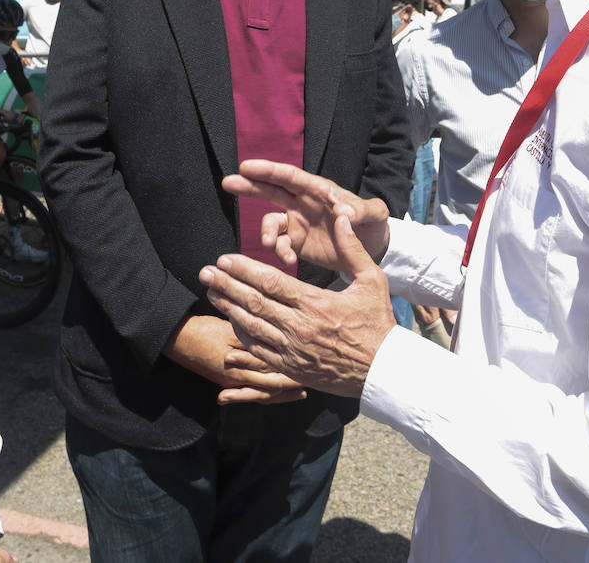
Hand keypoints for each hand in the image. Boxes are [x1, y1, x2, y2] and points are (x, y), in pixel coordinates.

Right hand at [161, 313, 306, 403]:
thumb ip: (251, 340)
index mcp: (241, 365)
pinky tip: (276, 395)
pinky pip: (251, 392)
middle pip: (272, 385)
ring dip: (282, 393)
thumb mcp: (229, 332)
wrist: (175, 339)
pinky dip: (266, 395)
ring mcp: (232, 383)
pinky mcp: (226, 382)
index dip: (294, 369)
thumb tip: (275, 344)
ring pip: (263, 393)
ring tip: (301, 392)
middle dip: (292, 383)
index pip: (274, 370)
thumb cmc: (202, 331)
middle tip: (314, 382)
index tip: (312, 365)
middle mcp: (239, 379)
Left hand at [200, 214, 395, 397]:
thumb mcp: (373, 281)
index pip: (271, 282)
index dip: (244, 270)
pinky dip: (242, 334)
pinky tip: (231, 319)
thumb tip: (342, 217)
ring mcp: (292, 350)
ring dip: (228, 307)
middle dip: (226, 285)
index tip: (225, 259)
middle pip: (253, 302)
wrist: (382, 371)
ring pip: (251, 326)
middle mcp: (299, 327)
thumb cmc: (378, 323)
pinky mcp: (291, 367)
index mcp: (316, 303)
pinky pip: (258, 349)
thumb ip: (353, 249)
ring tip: (211, 292)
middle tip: (206, 272)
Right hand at [221, 160, 389, 272]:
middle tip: (228, 182)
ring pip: (272, 223)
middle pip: (271, 190)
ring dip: (267, 233)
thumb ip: (364, 210)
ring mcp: (297, 223)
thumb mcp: (375, 214)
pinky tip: (290, 261)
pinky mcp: (296, 243)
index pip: (291, 177)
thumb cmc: (373, 223)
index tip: (247, 166)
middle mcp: (303, 203)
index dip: (269, 171)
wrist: (371, 247)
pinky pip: (280, 246)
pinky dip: (280, 253)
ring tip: (272, 245)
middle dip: (250, 186)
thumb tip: (345, 211)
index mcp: (319, 190)